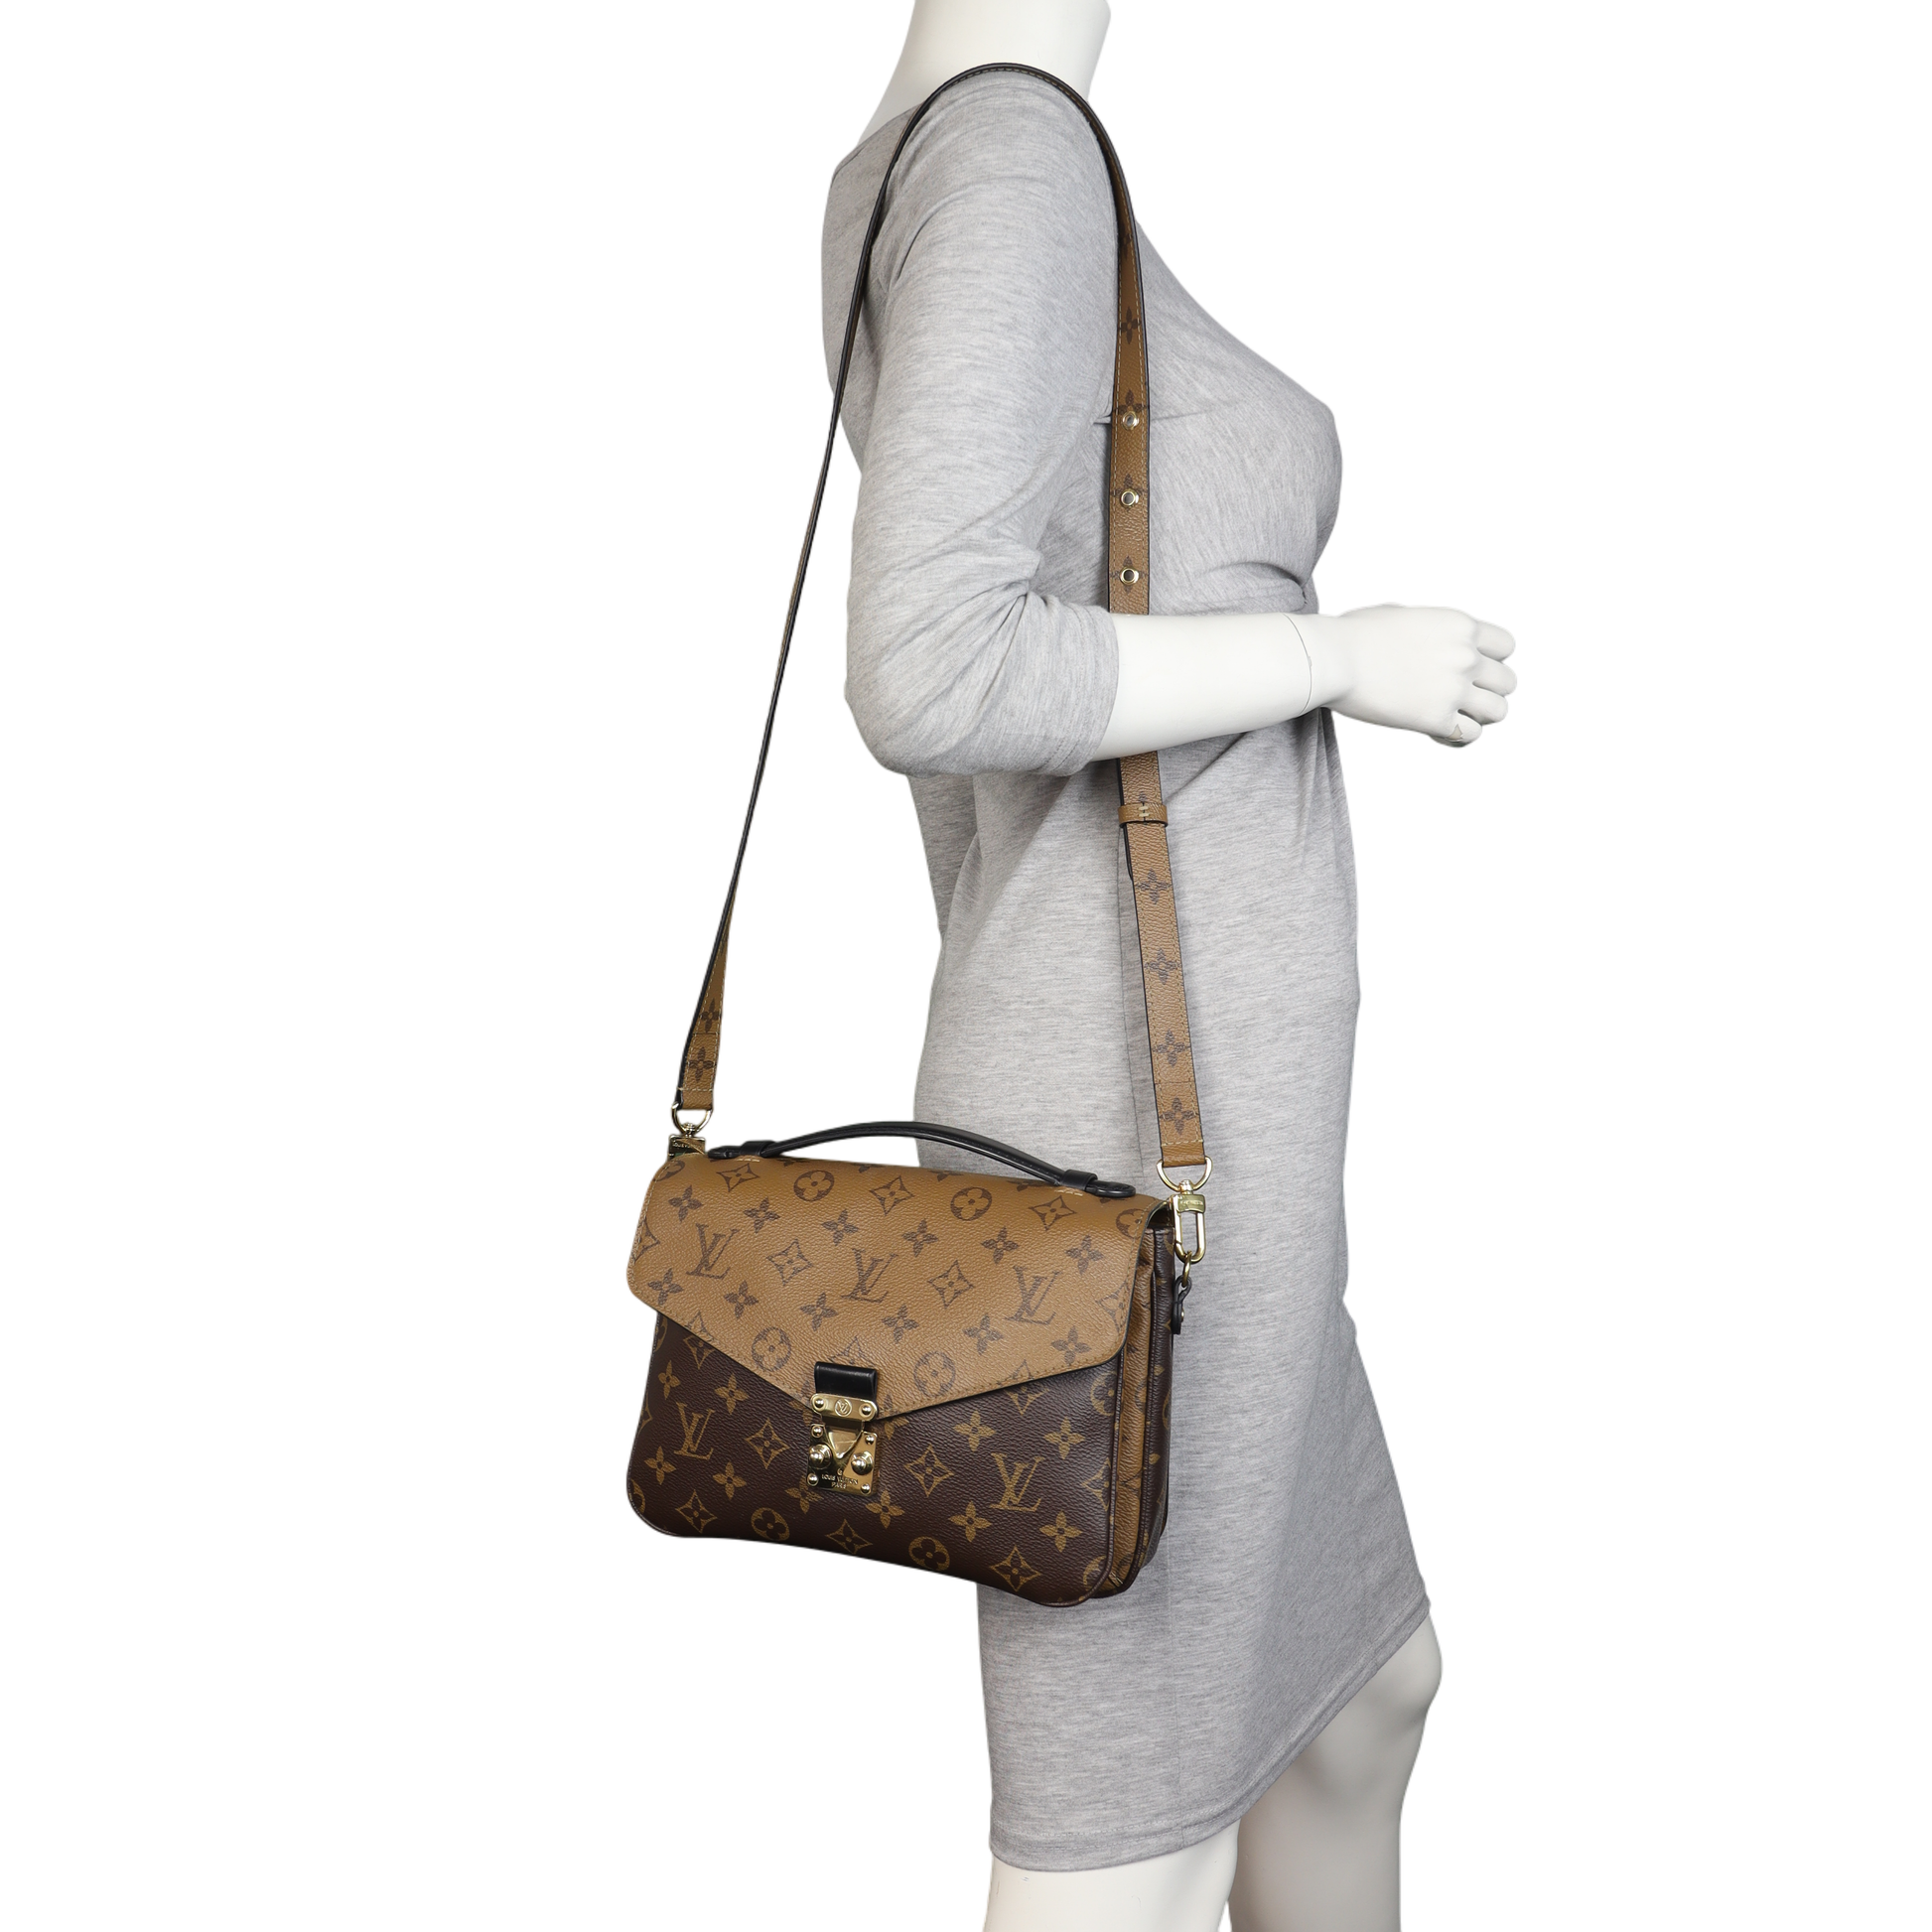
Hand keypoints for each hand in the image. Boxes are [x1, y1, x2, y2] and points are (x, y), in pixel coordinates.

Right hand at [1295, 605, 1516, 746]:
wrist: (1332, 659)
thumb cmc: (1353, 636)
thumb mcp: (1401, 616)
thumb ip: (1428, 630)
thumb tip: (1427, 643)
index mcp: (1459, 626)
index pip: (1507, 646)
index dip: (1491, 660)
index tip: (1469, 669)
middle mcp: (1465, 656)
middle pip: (1508, 682)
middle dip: (1487, 691)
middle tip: (1461, 698)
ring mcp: (1454, 689)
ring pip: (1498, 711)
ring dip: (1479, 716)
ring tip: (1454, 717)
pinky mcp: (1436, 719)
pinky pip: (1470, 735)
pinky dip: (1456, 737)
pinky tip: (1435, 733)